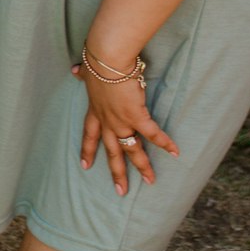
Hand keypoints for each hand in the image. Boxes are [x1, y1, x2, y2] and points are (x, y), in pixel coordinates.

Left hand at [72, 65, 178, 194]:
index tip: (85, 165)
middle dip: (117, 171)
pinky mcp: (136, 116)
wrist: (108, 59)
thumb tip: (73, 70)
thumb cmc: (98, 62)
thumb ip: (82, 74)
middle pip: (112, 151)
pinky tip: (176, 153)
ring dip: (143, 166)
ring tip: (151, 181)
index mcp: (95, 111)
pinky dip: (165, 143)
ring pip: (132, 149)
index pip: (90, 134)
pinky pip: (153, 134)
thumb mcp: (87, 71)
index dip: (88, 150)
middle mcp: (107, 121)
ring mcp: (121, 121)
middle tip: (121, 191)